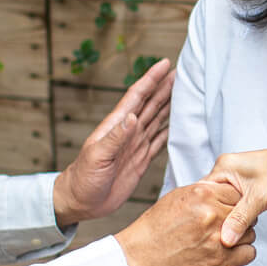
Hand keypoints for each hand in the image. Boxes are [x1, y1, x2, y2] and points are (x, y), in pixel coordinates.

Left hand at [53, 59, 173, 226]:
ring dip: (170, 105)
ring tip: (184, 93)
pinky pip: (159, 141)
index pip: (137, 96)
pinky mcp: (141, 160)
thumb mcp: (96, 156)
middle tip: (182, 73)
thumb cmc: (83, 178)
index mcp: (116, 125)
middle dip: (165, 88)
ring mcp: (135, 145)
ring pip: (157, 119)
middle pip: (151, 104)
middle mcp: (128, 132)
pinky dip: (170, 131)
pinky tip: (178, 124)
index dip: (151, 79)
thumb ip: (115, 137)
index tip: (165, 64)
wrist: (81, 201)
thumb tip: (133, 117)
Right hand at [114, 180, 255, 265]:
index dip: (234, 203)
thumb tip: (220, 190)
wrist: (140, 257)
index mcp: (202, 194)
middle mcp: (212, 214)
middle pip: (245, 212)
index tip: (228, 210)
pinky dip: (242, 253)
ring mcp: (217, 238)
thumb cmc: (154, 229)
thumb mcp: (176, 198)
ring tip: (224, 241)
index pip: (236, 193)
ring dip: (241, 237)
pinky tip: (230, 253)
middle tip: (226, 227)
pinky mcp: (219, 260)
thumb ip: (202, 193)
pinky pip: (249, 253)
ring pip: (250, 233)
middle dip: (238, 219)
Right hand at [204, 145, 266, 247]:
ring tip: (227, 231)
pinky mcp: (245, 189)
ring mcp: (235, 181)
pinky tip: (236, 226)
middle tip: (216, 234)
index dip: (203, 211)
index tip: (202, 229)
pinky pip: (234, 206)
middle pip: (211, 200)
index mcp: (223, 167)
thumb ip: (240, 219)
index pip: (202, 192)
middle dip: (215, 216)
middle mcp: (226, 172)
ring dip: (227, 218)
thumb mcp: (259, 197)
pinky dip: (235, 216)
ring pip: (223, 205)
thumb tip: (226, 239)